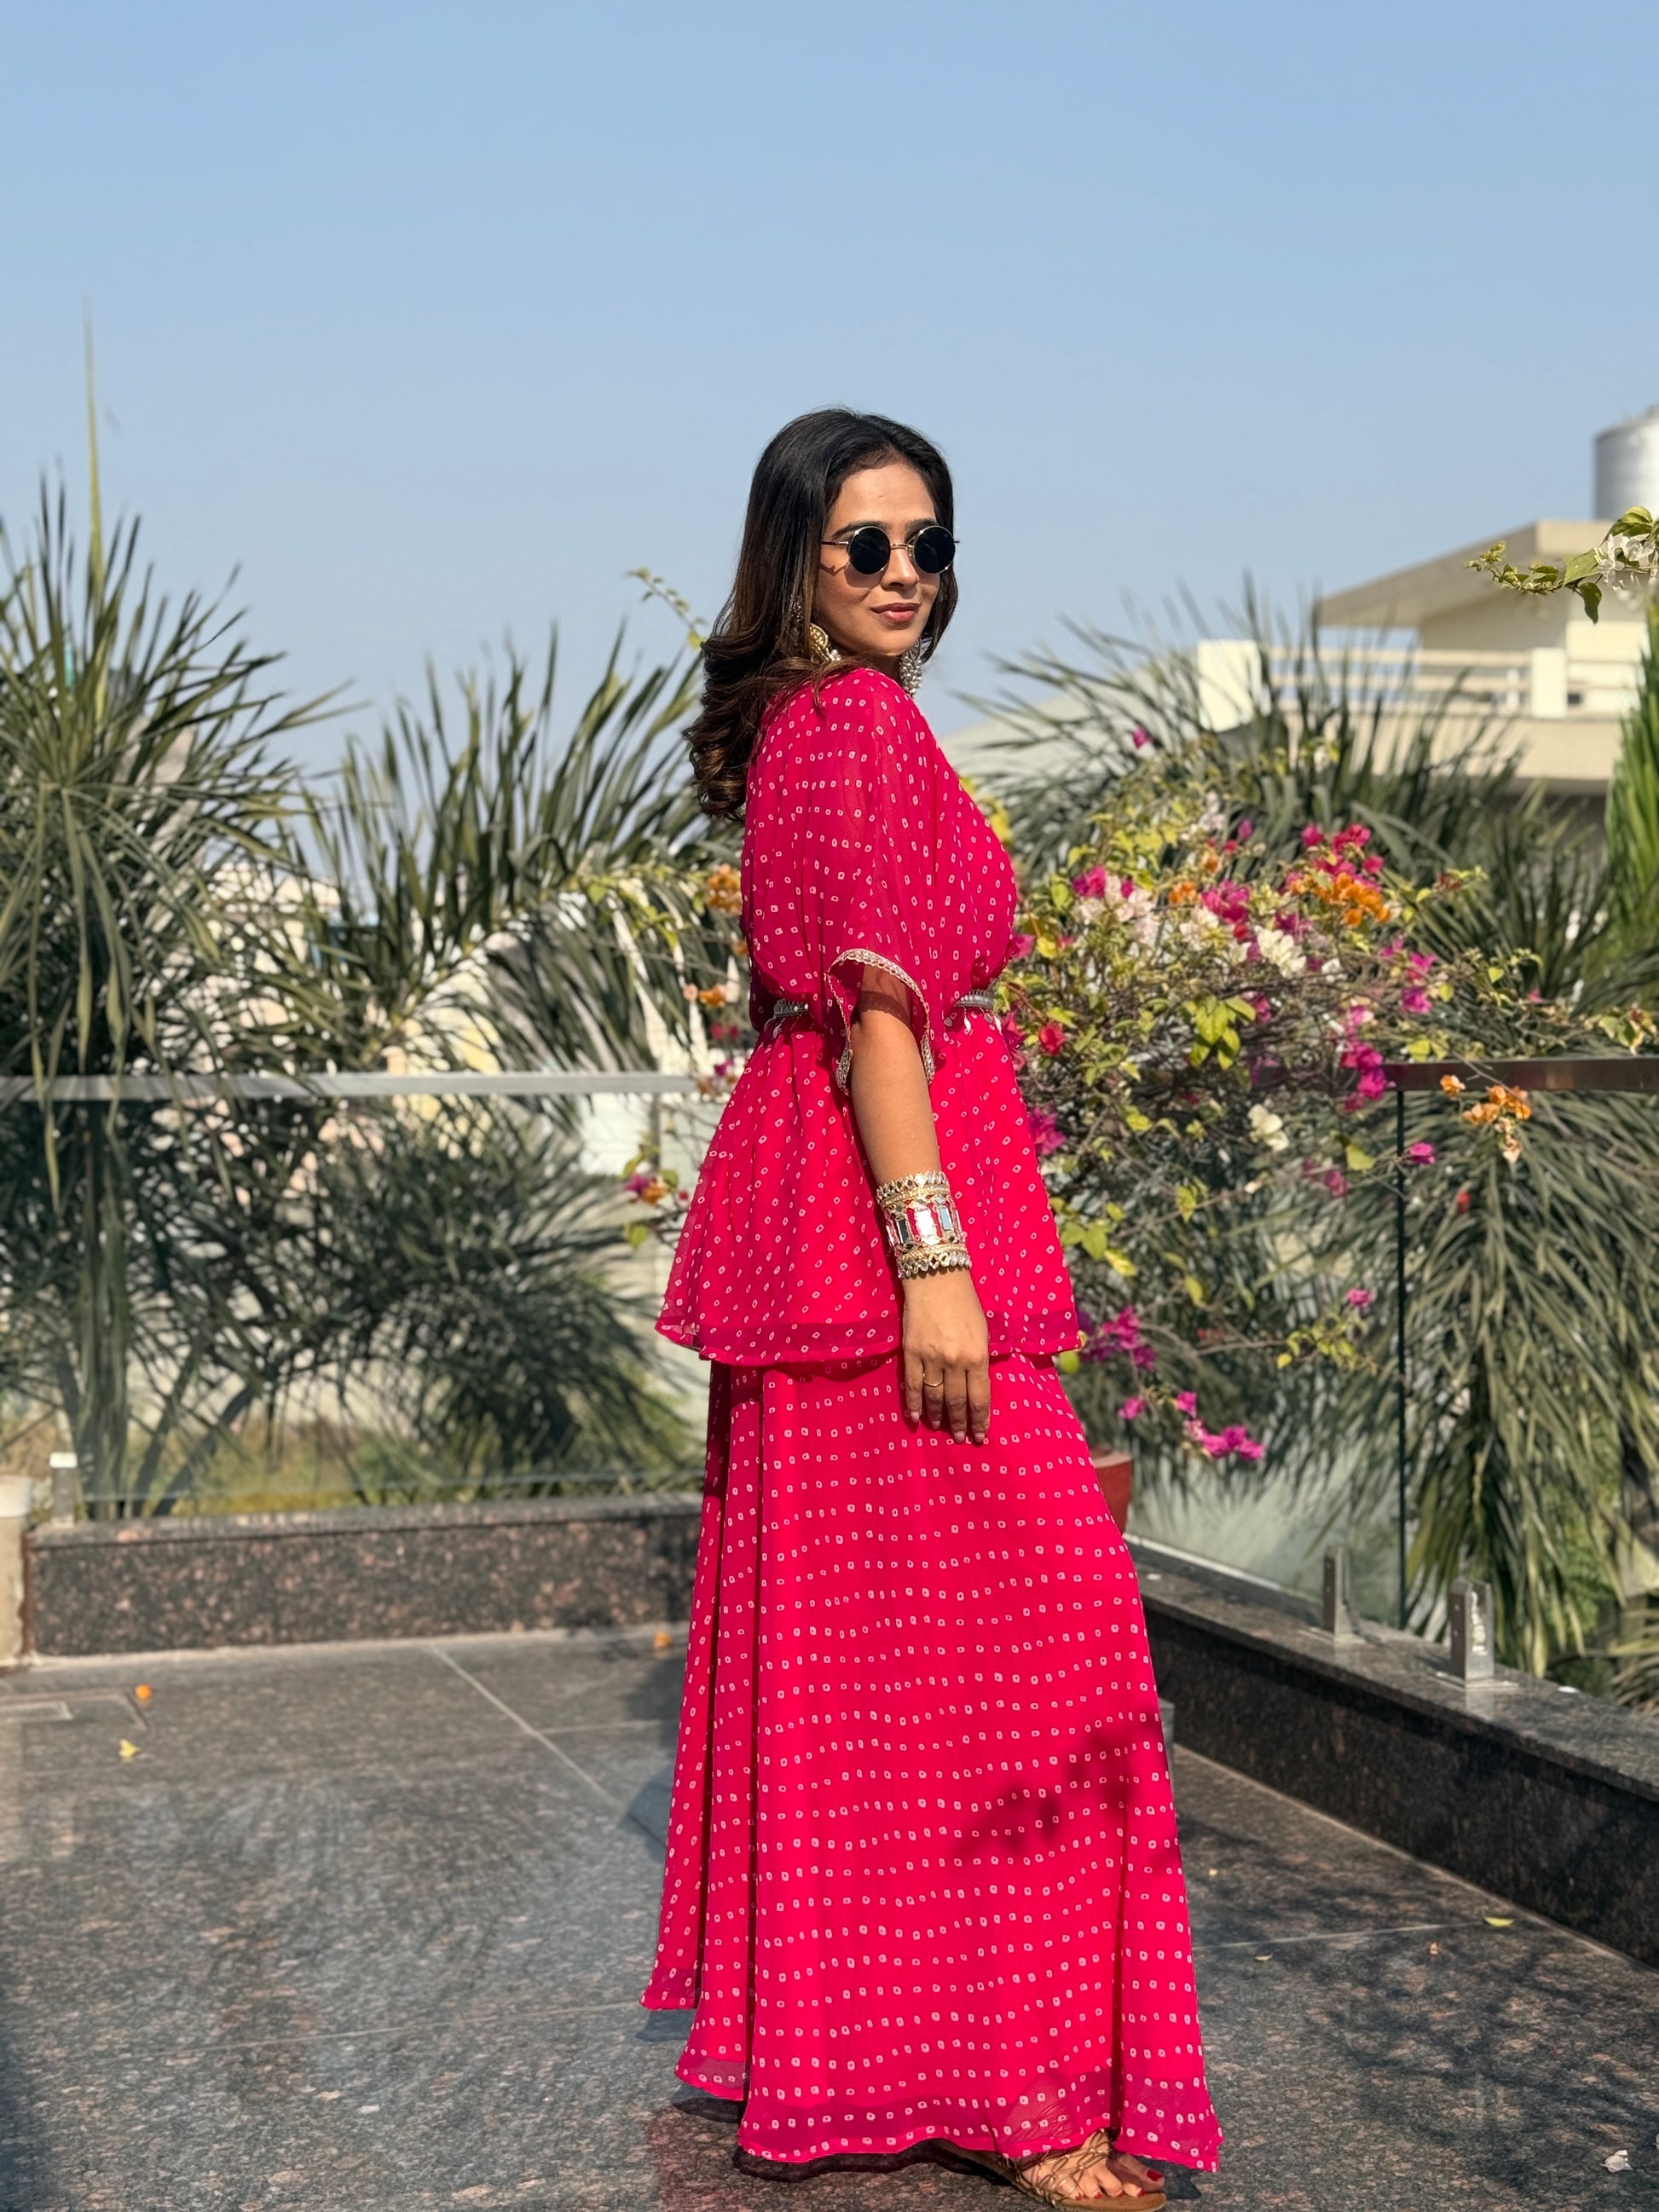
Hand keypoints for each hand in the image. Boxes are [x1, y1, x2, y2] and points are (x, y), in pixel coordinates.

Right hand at [902, 1270, 989, 1443]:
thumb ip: (980, 1360)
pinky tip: (916, 1417)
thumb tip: (977, 1386)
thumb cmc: (966, 1302)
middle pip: (956, 1402)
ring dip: (937, 1416)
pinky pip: (911, 1385)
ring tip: (939, 1428)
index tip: (980, 1436)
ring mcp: (930, 1359)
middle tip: (960, 1438)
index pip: (979, 1398)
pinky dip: (914, 1403)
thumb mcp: (983, 1332)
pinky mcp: (911, 1353)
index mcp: (977, 1356)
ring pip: (934, 1397)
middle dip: (959, 1423)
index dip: (980, 1420)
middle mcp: (954, 1362)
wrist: (936, 1277)